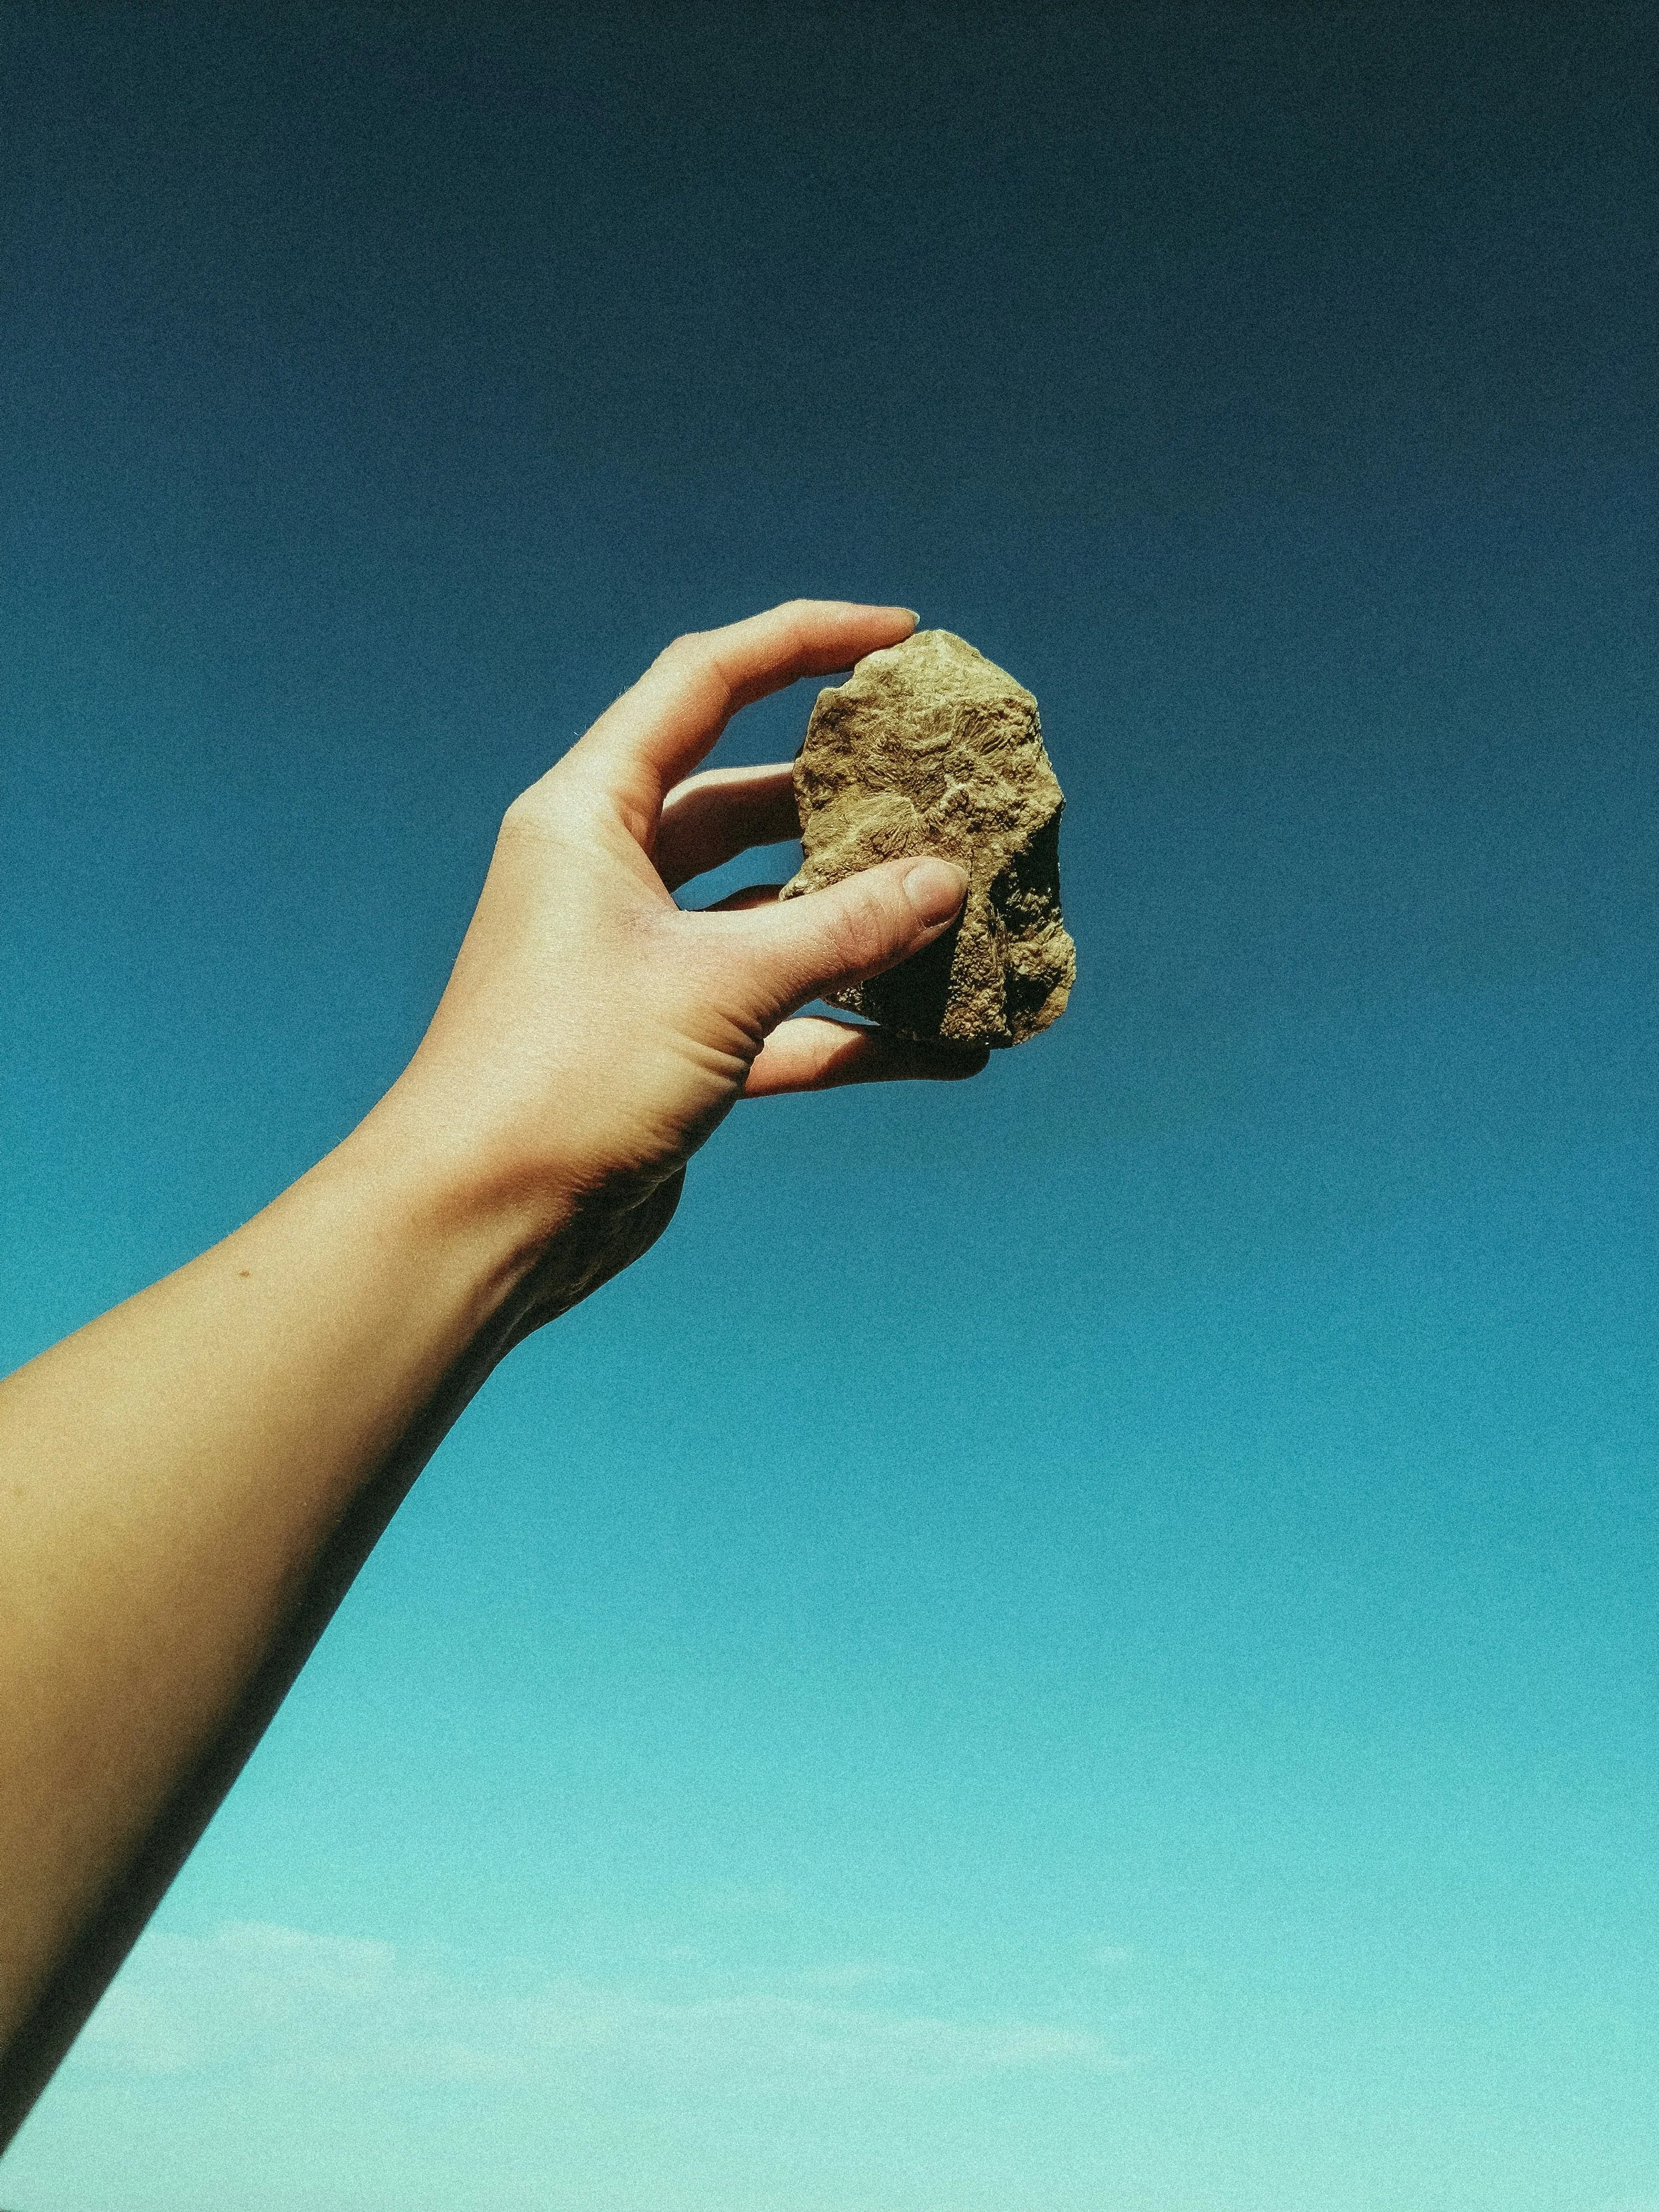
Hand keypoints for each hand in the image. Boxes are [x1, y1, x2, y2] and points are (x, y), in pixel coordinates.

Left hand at [372, 601, 982, 1327]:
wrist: (481, 1223)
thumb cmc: (568, 1074)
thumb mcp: (720, 985)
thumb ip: (840, 928)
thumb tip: (946, 880)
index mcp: (589, 814)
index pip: (704, 682)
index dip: (802, 642)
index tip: (900, 637)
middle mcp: (608, 875)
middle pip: (746, 801)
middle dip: (849, 799)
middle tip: (950, 789)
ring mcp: (641, 964)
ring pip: (771, 913)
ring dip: (860, 921)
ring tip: (964, 911)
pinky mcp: (669, 1048)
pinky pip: (779, 1018)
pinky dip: (852, 1028)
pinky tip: (943, 1045)